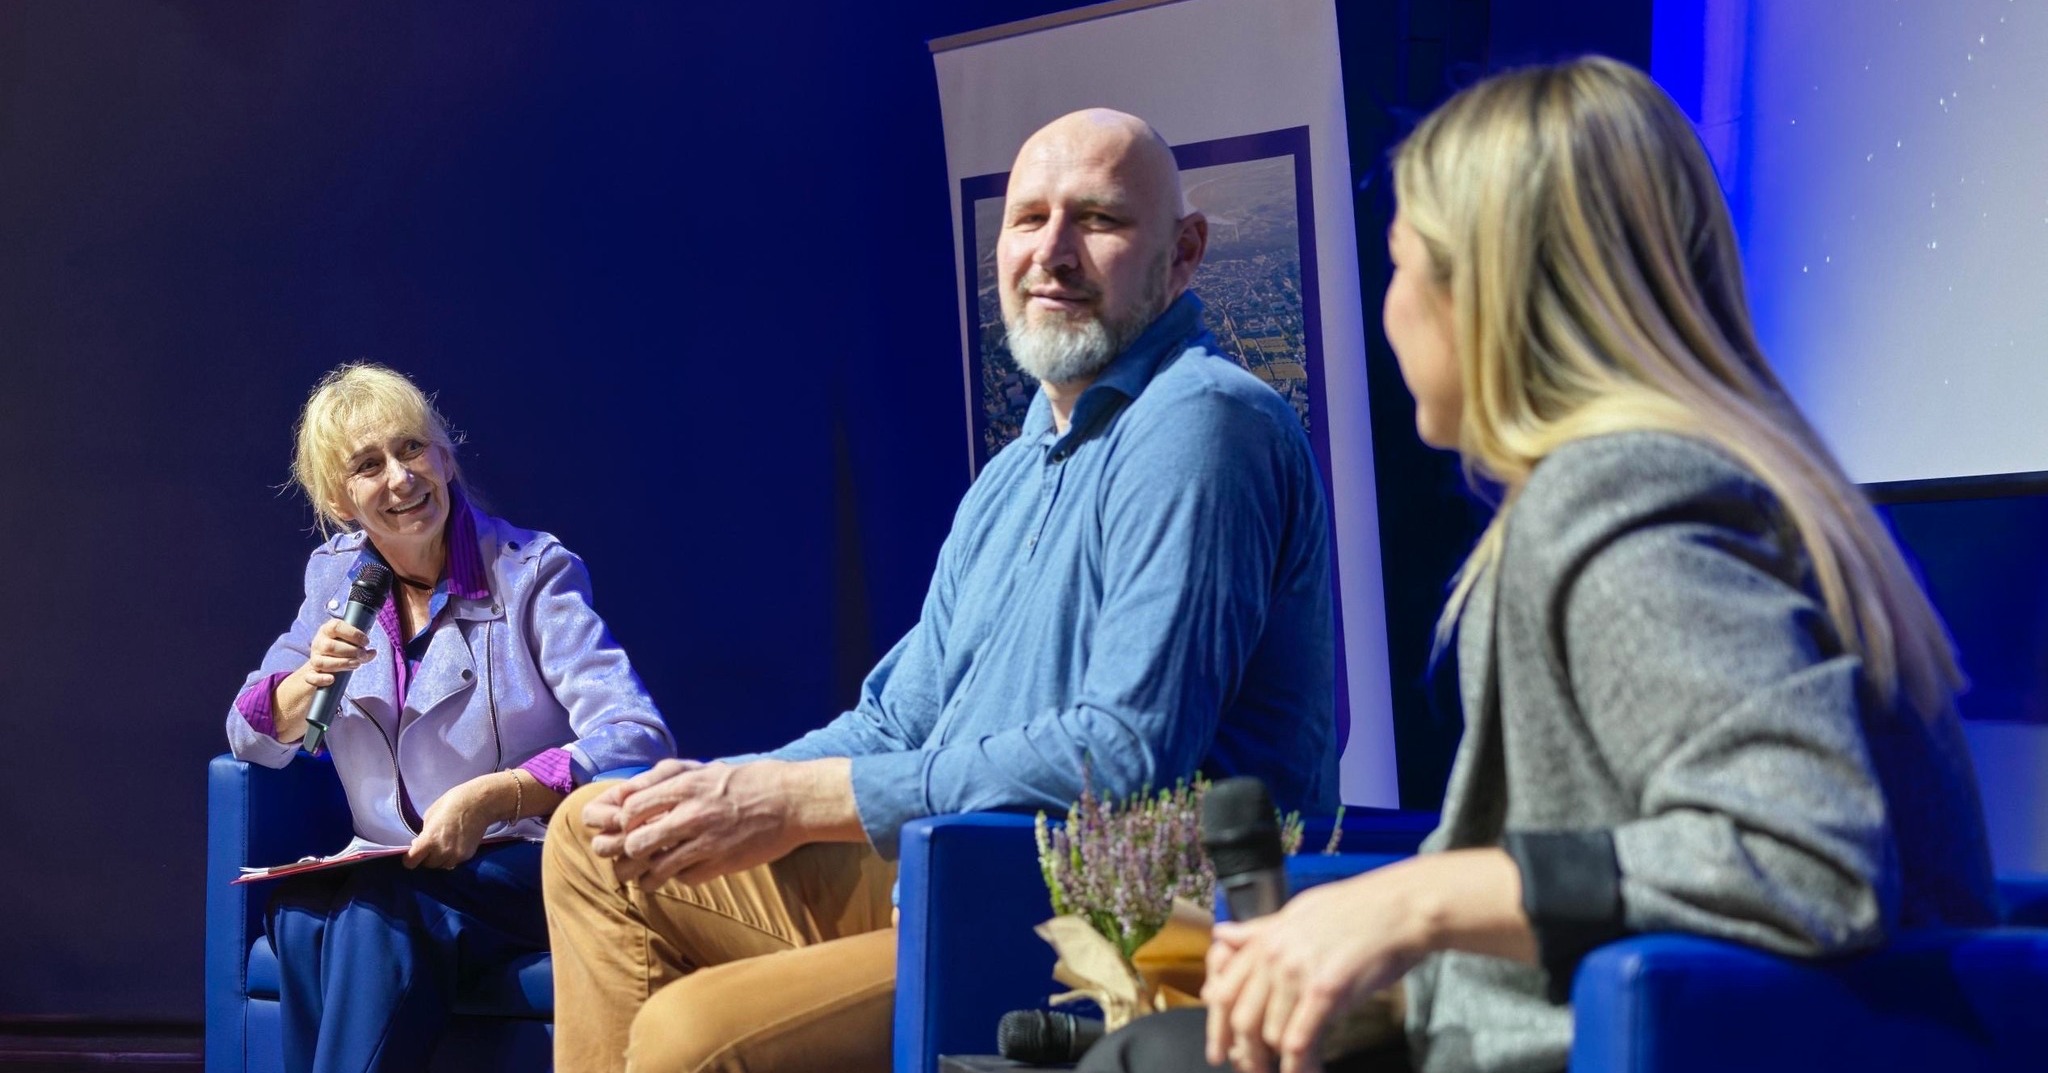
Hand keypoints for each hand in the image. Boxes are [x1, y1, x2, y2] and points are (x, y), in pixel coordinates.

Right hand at [296, 617, 375, 691]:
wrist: (323, 664)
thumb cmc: (341, 650)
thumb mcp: (351, 645)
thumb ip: (363, 649)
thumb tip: (372, 653)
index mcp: (327, 630)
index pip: (336, 627)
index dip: (353, 634)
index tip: (366, 642)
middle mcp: (318, 643)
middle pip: (329, 646)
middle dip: (350, 651)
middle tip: (362, 655)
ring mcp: (314, 658)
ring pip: (321, 661)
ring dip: (341, 664)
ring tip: (356, 664)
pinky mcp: (311, 673)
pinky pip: (311, 677)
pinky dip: (321, 678)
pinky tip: (331, 679)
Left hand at [405, 772, 507, 869]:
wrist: (480, 803)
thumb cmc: (452, 803)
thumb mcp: (430, 815)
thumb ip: (424, 833)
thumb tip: (419, 844)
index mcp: (428, 840)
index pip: (411, 862)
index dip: (410, 860)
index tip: (412, 855)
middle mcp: (441, 852)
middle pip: (427, 865)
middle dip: (426, 857)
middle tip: (431, 846)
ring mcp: (455, 855)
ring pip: (441, 866)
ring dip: (439, 859)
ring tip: (443, 846)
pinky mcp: (467, 856)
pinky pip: (454, 862)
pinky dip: (451, 856)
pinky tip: (455, 844)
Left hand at [590, 758, 856, 888]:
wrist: (793, 801)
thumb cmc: (749, 781)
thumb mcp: (707, 769)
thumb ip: (669, 777)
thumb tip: (631, 789)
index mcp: (687, 787)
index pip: (632, 809)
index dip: (623, 821)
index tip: (628, 825)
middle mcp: (693, 815)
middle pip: (637, 842)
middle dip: (628, 851)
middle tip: (630, 854)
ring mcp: (707, 842)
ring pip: (658, 869)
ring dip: (646, 875)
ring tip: (644, 878)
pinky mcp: (723, 864)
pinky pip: (686, 879)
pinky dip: (678, 878)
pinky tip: (679, 874)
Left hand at [1201, 850, 1530, 1072]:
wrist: (1400, 908)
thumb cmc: (1358, 910)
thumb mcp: (1298, 913)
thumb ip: (1258, 931)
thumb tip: (1222, 934)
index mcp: (1264, 939)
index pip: (1224, 991)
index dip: (1218, 1027)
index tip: (1221, 1050)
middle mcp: (1273, 956)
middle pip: (1242, 1019)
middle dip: (1246, 1053)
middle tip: (1255, 1071)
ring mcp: (1297, 973)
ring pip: (1270, 1034)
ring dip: (1276, 1063)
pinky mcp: (1325, 990)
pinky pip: (1300, 1041)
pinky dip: (1300, 1066)